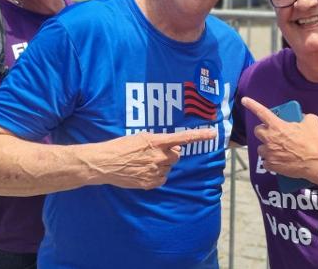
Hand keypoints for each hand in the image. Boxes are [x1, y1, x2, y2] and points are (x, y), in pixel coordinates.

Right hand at [90, 128, 216, 189]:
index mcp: (156, 142)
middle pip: (177, 155)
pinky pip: (163, 179)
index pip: (183, 138)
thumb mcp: (140, 137)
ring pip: (169, 167)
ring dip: (162, 165)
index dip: (199, 136)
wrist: (104, 163)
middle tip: (156, 153)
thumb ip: (159, 141)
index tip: (213, 134)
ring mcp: (155, 171)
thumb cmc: (120, 147)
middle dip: (170, 154)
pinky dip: (157, 176)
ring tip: (144, 163)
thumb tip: (173, 146)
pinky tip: (144, 172)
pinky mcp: (151, 183)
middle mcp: (158, 156)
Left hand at [241, 96, 317, 180]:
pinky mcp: (271, 165)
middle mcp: (270, 139)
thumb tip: (300, 118)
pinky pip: (266, 161)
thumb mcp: (312, 121)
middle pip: (258, 131)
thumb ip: (303, 117)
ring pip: (261, 147)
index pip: (261, 112)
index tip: (244, 100)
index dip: (252, 105)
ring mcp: (269, 153)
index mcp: (277, 126)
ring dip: (267, 146)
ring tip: (278, 148)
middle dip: (264, 131)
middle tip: (273, 133)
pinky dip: (271, 160)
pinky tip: (280, 160)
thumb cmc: (315, 141)